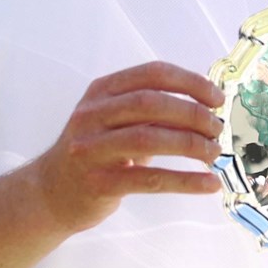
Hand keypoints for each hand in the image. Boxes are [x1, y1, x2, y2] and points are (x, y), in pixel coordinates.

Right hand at [30, 61, 224, 233]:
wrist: (50, 194)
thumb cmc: (96, 152)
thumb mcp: (117, 122)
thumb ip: (153, 111)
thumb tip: (207, 107)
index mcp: (101, 91)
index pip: (152, 74)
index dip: (190, 82)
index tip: (217, 98)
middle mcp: (92, 115)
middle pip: (151, 103)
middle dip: (193, 113)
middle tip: (217, 128)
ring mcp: (91, 149)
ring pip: (149, 138)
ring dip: (191, 145)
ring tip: (214, 154)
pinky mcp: (98, 184)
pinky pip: (150, 180)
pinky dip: (186, 180)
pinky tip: (209, 184)